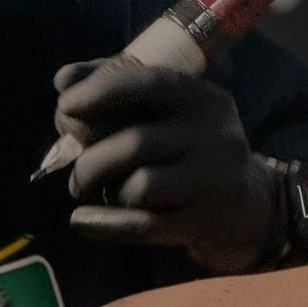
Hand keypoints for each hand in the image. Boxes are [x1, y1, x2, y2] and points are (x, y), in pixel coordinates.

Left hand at [54, 59, 283, 274]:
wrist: (245, 201)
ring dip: (104, 189)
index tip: (64, 104)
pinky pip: (144, 226)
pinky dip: (104, 224)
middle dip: (90, 158)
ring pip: (139, 186)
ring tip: (96, 189)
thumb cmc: (185, 142)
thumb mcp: (162, 107)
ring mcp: (214, 181)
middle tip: (77, 171)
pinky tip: (80, 220)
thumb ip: (111, 84)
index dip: (101, 90)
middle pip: (136, 143)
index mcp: (201, 97)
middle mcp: (214, 135)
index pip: (148, 82)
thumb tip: (63, 80)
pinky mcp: (204, 221)